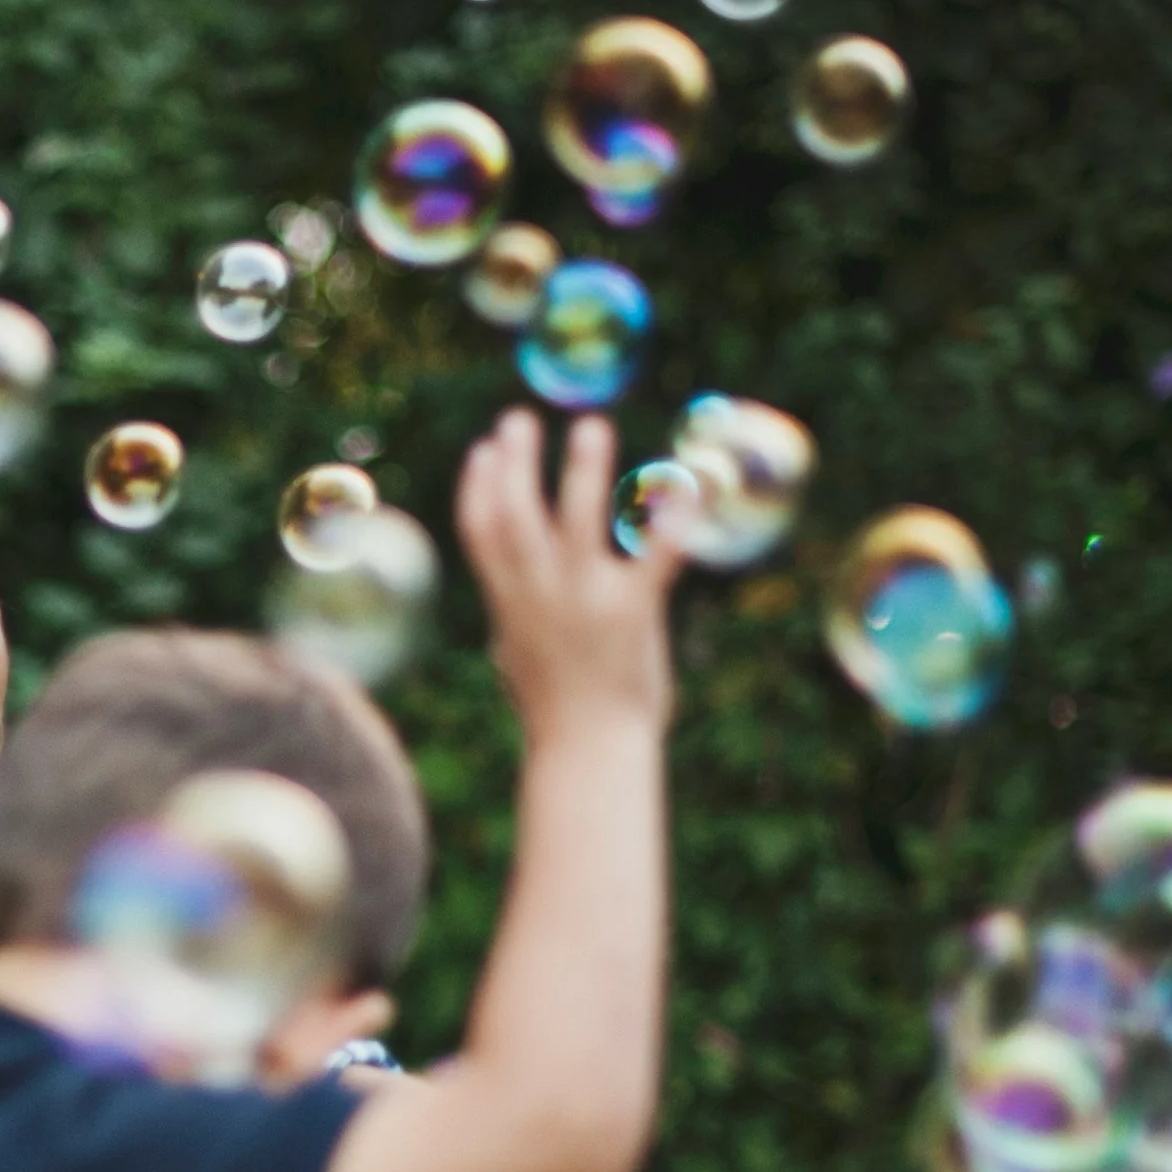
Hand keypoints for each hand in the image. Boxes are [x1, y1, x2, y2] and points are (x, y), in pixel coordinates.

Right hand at [455, 409, 678, 749]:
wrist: (589, 753)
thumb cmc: (557, 715)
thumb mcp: (518, 660)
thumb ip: (515, 622)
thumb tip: (504, 616)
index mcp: (509, 604)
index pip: (481, 532)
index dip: (479, 486)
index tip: (483, 449)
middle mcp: (540, 594)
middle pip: (516, 513)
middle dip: (514, 462)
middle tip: (518, 418)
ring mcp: (584, 600)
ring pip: (576, 520)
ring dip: (581, 469)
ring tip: (589, 426)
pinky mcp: (632, 612)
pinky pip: (655, 556)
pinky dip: (674, 519)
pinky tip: (691, 483)